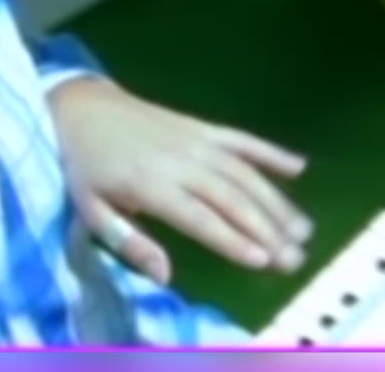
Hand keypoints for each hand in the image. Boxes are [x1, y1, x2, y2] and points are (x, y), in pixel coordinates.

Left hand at [49, 77, 312, 284]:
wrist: (80, 107)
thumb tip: (163, 276)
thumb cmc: (85, 166)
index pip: (200, 217)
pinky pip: (241, 138)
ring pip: (244, 172)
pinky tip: (299, 167)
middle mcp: (180, 160)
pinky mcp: (200, 125)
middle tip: (295, 258)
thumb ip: (129, 241)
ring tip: (303, 230)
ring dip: (276, 201)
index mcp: (150, 184)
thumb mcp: (91, 209)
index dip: (233, 240)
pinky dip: (270, 151)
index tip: (263, 261)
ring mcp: (195, 139)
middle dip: (266, 230)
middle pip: (231, 198)